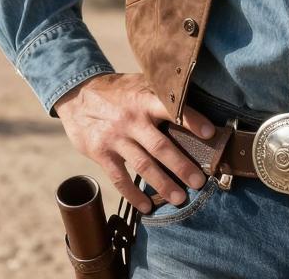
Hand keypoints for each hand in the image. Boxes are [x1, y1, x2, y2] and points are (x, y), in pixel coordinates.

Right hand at [54, 72, 217, 213]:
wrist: (78, 95)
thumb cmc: (118, 90)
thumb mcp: (140, 83)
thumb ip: (161, 93)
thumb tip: (194, 101)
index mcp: (144, 99)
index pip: (172, 109)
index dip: (192, 120)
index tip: (210, 133)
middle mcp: (132, 119)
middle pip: (160, 146)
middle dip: (182, 165)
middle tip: (199, 181)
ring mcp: (116, 137)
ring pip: (144, 165)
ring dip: (163, 184)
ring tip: (180, 198)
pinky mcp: (102, 153)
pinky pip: (120, 178)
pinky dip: (134, 195)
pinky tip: (146, 206)